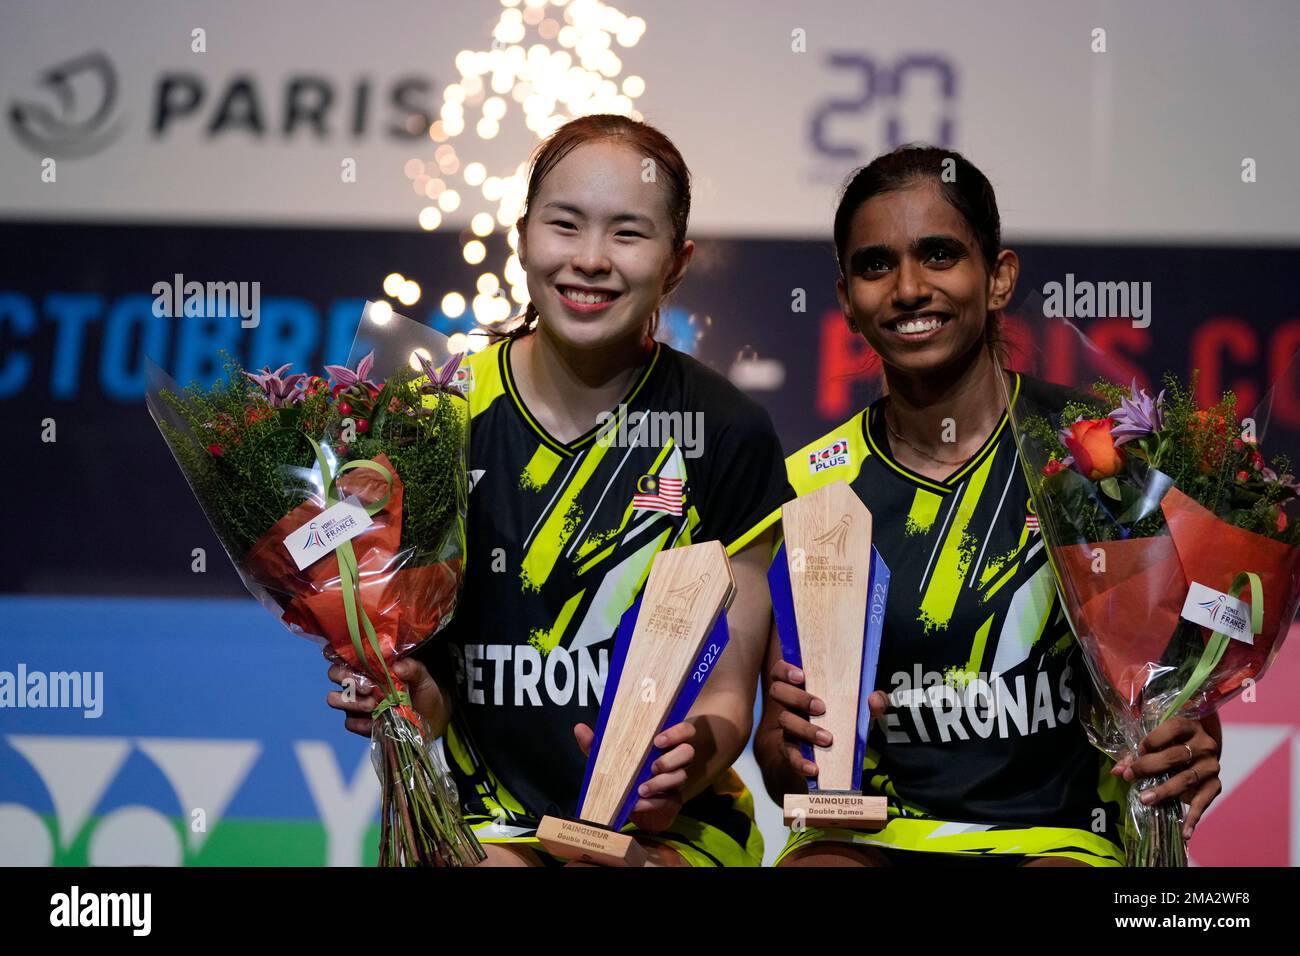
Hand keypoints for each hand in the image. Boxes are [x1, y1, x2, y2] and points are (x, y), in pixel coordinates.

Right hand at [324, 646, 444, 736]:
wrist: (430, 718)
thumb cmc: (422, 690)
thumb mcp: (423, 677)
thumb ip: (412, 668)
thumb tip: (397, 667)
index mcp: (369, 664)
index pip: (343, 653)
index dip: (337, 652)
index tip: (350, 658)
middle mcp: (357, 681)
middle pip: (334, 673)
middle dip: (346, 678)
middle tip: (368, 687)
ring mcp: (355, 702)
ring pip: (335, 699)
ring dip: (353, 702)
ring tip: (373, 704)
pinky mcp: (359, 723)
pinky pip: (350, 722)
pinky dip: (362, 722)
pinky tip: (376, 721)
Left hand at [573, 721, 694, 832]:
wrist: (629, 806)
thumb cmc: (623, 774)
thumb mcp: (608, 759)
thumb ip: (596, 744)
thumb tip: (579, 728)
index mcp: (664, 744)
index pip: (684, 731)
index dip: (677, 732)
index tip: (658, 739)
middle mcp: (675, 760)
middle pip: (688, 752)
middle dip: (671, 758)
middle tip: (652, 765)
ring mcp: (676, 781)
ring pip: (680, 777)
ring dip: (661, 782)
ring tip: (641, 788)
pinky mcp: (672, 802)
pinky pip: (669, 801)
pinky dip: (653, 802)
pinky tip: (638, 803)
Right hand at [768, 660, 888, 779]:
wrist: (835, 755)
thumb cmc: (846, 719)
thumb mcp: (864, 709)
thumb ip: (875, 701)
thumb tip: (875, 700)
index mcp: (802, 686)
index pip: (781, 670)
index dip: (785, 670)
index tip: (802, 676)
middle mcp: (789, 703)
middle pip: (777, 691)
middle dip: (798, 697)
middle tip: (821, 707)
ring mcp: (788, 726)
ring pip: (785, 720)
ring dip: (805, 728)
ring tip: (827, 738)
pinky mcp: (790, 750)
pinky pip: (790, 755)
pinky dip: (800, 762)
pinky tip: (813, 768)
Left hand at [1110, 716, 1221, 840]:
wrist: (1200, 752)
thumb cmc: (1170, 743)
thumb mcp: (1156, 742)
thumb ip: (1135, 754)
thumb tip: (1117, 771)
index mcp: (1189, 726)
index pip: (1173, 728)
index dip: (1153, 739)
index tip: (1138, 751)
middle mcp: (1204, 745)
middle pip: (1176, 756)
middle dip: (1150, 767)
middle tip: (1131, 777)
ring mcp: (1212, 765)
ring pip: (1187, 778)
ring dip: (1165, 791)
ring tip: (1146, 800)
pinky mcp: (1216, 784)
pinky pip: (1204, 801)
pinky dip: (1193, 817)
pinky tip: (1185, 832)